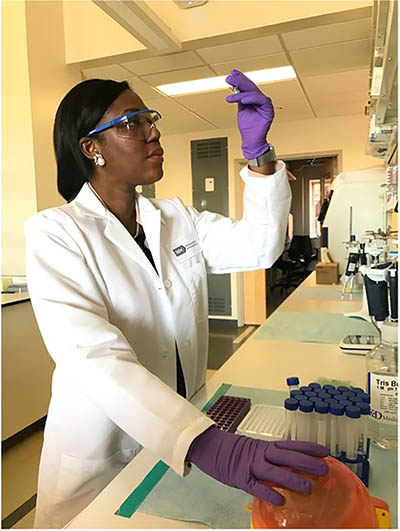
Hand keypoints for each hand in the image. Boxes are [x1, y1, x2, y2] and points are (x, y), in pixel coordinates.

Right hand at [187, 426, 328, 504]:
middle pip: (287, 456)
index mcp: (266, 446)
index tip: (325, 452)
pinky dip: (268, 493)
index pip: (291, 445)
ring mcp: (251, 465)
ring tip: (308, 487)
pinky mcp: (240, 478)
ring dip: (291, 478)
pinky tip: (280, 500)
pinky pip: (256, 486)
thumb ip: (272, 457)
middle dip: (306, 462)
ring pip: (274, 471)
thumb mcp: (256, 450)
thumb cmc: (235, 451)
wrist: (210, 447)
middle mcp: (262, 453)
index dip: (309, 448)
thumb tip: (294, 465)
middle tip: (324, 469)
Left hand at [225, 69, 273, 159]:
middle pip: (250, 87)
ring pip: (254, 92)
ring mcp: (265, 104)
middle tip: (230, 77)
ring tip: (234, 90)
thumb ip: (239, 98)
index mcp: (254, 99)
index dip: (239, 79)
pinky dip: (252, 99)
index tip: (231, 74)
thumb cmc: (247, 127)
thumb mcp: (241, 109)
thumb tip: (235, 87)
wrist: (251, 140)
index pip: (246, 86)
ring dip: (243, 90)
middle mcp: (260, 99)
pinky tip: (243, 99)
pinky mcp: (268, 110)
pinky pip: (261, 100)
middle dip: (239, 81)